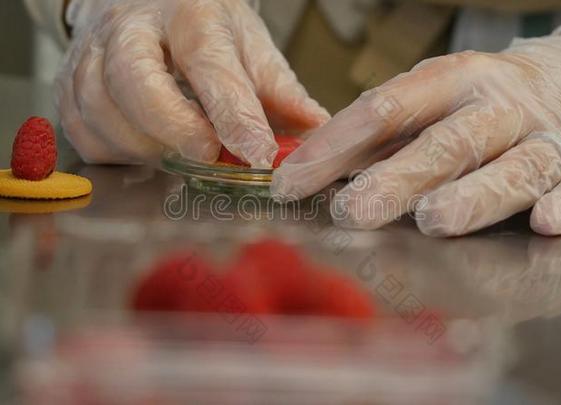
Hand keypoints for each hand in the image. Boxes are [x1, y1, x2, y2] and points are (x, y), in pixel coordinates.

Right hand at [57, 0, 328, 166]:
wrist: (141, 2)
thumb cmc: (199, 27)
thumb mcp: (248, 46)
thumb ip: (282, 92)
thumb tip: (319, 133)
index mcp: (189, 15)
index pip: (211, 67)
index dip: (234, 115)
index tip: (258, 153)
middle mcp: (130, 31)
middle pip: (136, 82)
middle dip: (174, 127)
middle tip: (207, 153)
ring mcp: (92, 58)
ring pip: (103, 113)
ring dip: (147, 146)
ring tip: (180, 147)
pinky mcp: (69, 88)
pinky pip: (86, 135)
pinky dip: (119, 152)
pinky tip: (146, 146)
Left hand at [272, 27, 560, 236]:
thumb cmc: (492, 100)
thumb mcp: (437, 98)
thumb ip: (383, 134)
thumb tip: (312, 169)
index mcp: (454, 81)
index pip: (386, 109)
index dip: (336, 146)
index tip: (293, 183)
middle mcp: (501, 106)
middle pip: (446, 142)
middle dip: (396, 178)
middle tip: (352, 212)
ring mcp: (550, 136)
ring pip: (513, 167)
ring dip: (474, 194)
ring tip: (434, 220)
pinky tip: (545, 222)